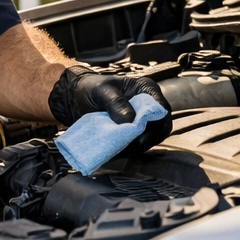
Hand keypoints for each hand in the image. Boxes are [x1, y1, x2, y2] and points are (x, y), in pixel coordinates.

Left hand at [48, 66, 171, 148]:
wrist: (78, 98)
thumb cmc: (91, 88)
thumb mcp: (101, 91)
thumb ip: (116, 103)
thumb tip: (130, 121)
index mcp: (146, 90)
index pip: (161, 108)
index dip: (155, 123)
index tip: (140, 135)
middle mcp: (149, 106)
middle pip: (160, 128)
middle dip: (146, 138)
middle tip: (128, 145)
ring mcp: (143, 121)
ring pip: (151, 139)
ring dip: (136, 146)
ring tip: (118, 148)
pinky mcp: (135, 133)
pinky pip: (139, 145)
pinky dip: (129, 150)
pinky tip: (116, 150)